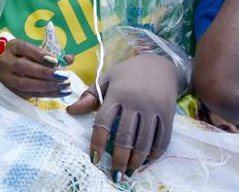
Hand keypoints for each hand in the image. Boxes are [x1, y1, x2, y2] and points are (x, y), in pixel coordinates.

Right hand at [0, 38, 73, 98]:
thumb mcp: (38, 52)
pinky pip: (31, 94)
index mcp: (13, 46)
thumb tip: (70, 58)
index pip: (24, 47)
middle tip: (62, 75)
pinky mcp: (13, 91)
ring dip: (47, 85)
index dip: (39, 54)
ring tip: (64, 85)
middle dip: (44, 72)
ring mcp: (7, 78)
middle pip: (23, 66)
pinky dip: (48, 94)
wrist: (12, 72)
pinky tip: (62, 92)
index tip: (55, 61)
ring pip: (25, 83)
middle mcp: (7, 61)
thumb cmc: (28, 58)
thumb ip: (54, 55)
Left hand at [67, 54, 177, 180]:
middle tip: (115, 175)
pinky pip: (162, 139)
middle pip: (125, 137)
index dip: (98, 143)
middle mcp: (135, 101)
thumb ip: (89, 96)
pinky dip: (154, 153)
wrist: (159, 64)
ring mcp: (153, 108)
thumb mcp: (107, 79)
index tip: (95, 159)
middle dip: (119, 160)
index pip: (103, 122)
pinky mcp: (168, 113)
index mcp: (117, 93)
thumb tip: (70, 111)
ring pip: (144, 142)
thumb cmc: (128, 74)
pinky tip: (146, 161)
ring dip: (136, 161)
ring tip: (128, 172)